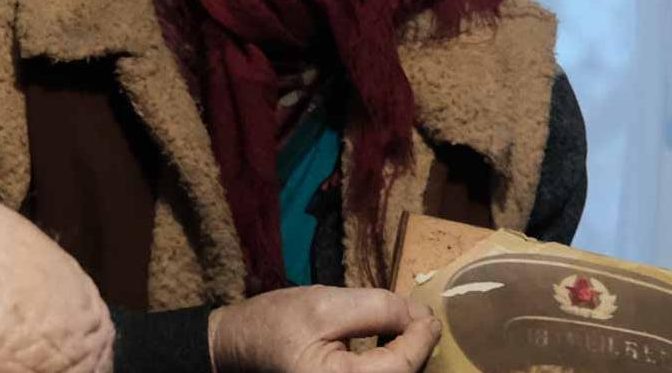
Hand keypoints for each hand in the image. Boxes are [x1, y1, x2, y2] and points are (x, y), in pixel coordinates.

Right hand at [209, 285, 441, 372]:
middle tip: (422, 320)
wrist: (239, 347)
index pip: (402, 366)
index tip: (432, 315)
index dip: (421, 338)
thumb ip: (375, 308)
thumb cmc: (276, 323)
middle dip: (416, 350)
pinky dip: (390, 367)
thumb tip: (418, 315)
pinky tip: (390, 348)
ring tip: (409, 331)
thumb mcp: (326, 304)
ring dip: (405, 359)